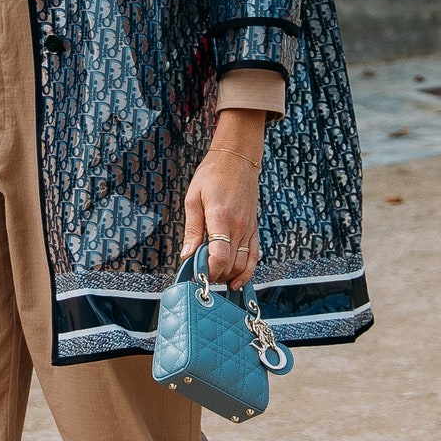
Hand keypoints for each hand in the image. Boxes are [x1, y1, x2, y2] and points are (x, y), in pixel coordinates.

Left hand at [181, 110, 266, 288]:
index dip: (207, 271)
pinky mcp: (254, 229)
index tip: (195, 272)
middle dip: (213, 275)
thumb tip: (186, 255)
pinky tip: (235, 281)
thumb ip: (192, 229)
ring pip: (242, 264)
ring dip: (227, 276)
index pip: (219, 256)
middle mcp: (239, 226)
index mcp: (221, 217)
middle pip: (230, 265)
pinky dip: (247, 272)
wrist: (237, 158)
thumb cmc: (212, 174)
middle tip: (198, 273)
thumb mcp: (194, 198)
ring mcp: (249, 228)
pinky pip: (254, 256)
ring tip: (212, 275)